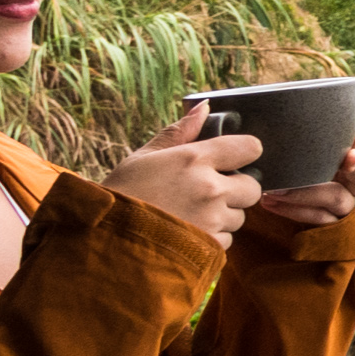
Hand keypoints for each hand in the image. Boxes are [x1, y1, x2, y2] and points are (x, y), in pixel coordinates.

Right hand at [102, 107, 264, 250]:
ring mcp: (211, 220)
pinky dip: (213, 238)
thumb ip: (179, 132)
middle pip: (252, 187)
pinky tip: (187, 233)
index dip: (245, 152)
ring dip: (224, 216)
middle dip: (237, 189)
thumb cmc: (119, 195)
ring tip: (190, 214)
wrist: (102, 242)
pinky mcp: (209, 248)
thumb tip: (204, 107)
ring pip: (239, 217)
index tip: (234, 158)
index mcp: (194, 159)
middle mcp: (210, 188)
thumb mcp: (142, 157)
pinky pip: (226, 240)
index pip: (249, 147)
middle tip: (210, 191)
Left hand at [249, 142, 354, 242]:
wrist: (286, 213)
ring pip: (336, 198)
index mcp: (349, 161)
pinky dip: (292, 210)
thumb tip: (268, 105)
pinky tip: (268, 202)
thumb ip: (298, 139)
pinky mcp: (331, 228)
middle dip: (354, 166)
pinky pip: (317, 219)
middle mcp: (353, 184)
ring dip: (306, 192)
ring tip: (276, 189)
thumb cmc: (290, 171)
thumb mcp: (299, 155)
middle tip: (348, 157)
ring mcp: (345, 208)